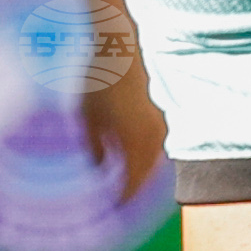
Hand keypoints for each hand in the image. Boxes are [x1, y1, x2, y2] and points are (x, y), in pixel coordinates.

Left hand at [83, 49, 167, 205]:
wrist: (122, 44)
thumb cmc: (99, 78)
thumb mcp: (87, 115)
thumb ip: (94, 146)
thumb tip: (100, 167)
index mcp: (137, 141)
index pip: (134, 183)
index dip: (124, 197)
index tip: (115, 206)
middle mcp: (155, 134)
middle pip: (149, 172)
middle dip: (136, 184)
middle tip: (121, 194)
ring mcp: (162, 120)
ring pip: (157, 154)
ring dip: (143, 166)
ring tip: (126, 172)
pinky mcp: (163, 108)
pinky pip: (159, 138)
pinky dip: (148, 147)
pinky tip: (134, 145)